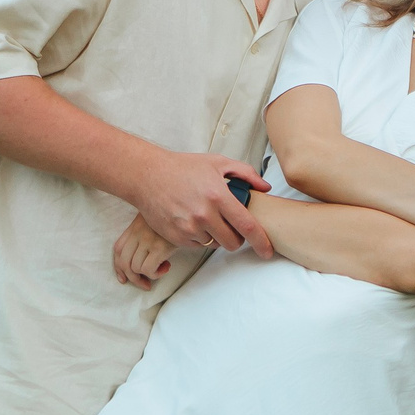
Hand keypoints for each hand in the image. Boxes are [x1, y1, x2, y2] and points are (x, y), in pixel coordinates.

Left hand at [113, 215, 177, 288]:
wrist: (188, 213)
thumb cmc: (173, 220)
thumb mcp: (154, 222)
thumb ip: (143, 235)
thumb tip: (137, 262)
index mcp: (135, 226)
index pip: (118, 249)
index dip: (118, 267)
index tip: (124, 278)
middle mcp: (137, 233)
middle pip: (124, 262)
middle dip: (132, 278)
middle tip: (144, 284)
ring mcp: (147, 240)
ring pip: (136, 268)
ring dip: (148, 274)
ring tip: (162, 267)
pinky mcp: (159, 247)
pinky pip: (148, 270)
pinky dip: (156, 274)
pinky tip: (166, 266)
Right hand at [133, 150, 272, 256]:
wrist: (148, 176)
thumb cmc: (183, 167)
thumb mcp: (217, 162)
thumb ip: (245, 173)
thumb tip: (265, 187)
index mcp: (218, 196)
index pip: (246, 226)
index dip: (261, 241)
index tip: (267, 251)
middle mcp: (204, 214)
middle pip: (232, 242)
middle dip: (237, 239)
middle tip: (232, 227)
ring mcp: (188, 228)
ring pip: (214, 245)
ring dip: (217, 236)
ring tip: (208, 217)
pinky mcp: (176, 237)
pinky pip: (197, 246)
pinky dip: (200, 238)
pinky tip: (193, 221)